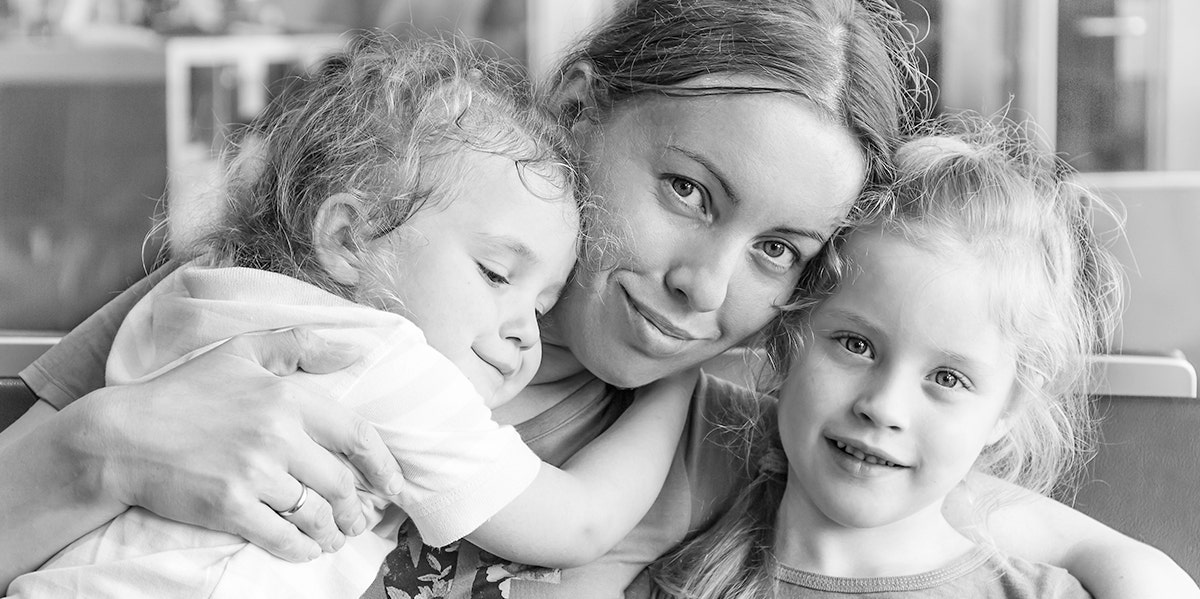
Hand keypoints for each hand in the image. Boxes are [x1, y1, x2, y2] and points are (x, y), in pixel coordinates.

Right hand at [72, 328, 404, 560]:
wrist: (120, 436)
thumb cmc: (183, 392)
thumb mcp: (242, 352)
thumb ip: (301, 347)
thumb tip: (358, 348)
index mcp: (287, 398)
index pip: (356, 434)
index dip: (383, 464)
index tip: (393, 485)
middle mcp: (277, 435)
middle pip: (340, 483)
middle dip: (356, 509)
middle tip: (359, 521)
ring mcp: (254, 473)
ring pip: (316, 513)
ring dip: (332, 532)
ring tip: (334, 537)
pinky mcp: (229, 506)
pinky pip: (282, 536)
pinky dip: (301, 548)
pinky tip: (306, 550)